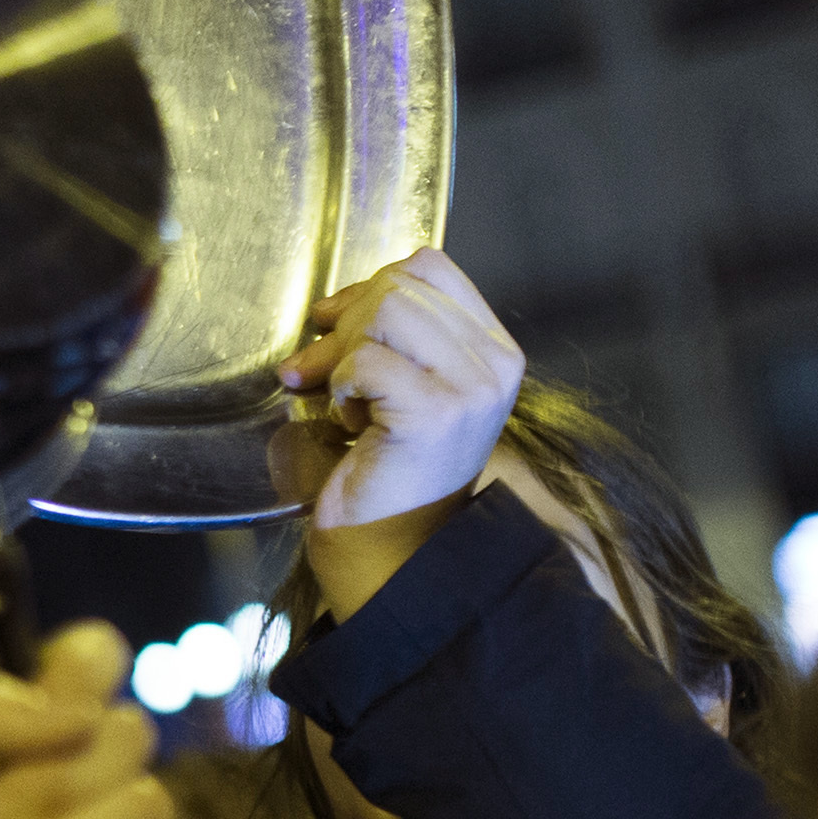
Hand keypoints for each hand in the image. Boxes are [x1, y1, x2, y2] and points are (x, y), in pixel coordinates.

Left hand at [268, 251, 525, 624]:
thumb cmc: (386, 472)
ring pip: (384, 310)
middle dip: (345, 323)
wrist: (390, 552)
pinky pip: (365, 359)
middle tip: (322, 374)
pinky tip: (350, 422)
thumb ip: (391, 335)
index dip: (369, 287)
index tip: (336, 329)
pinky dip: (340, 386)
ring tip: (347, 402)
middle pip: (400, 283)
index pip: (428, 266)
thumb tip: (336, 303)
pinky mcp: (435, 413)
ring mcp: (471, 388)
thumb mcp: (399, 386)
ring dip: (344, 355)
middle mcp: (495, 365)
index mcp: (494, 351)